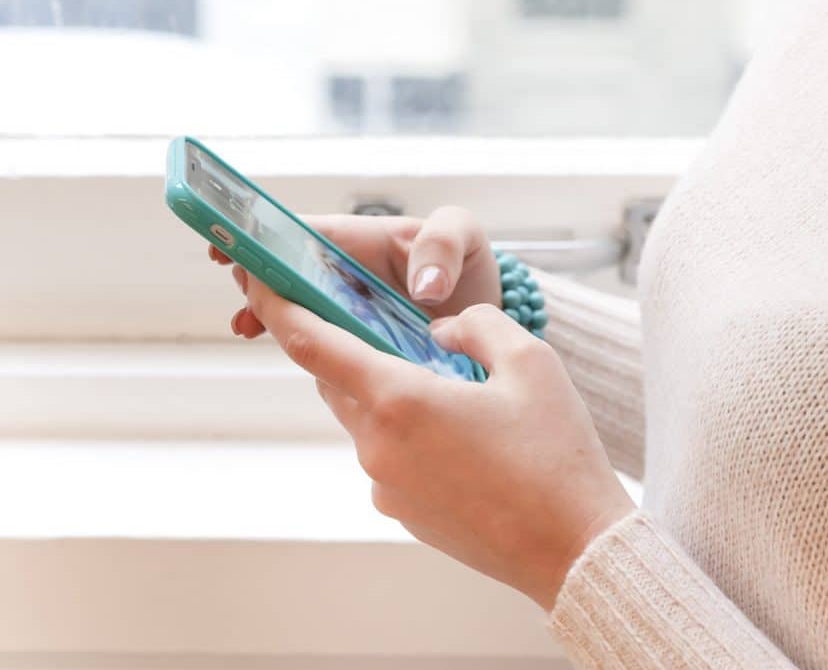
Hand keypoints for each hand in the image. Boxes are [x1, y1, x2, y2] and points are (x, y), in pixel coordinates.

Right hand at [209, 207, 500, 337]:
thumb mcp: (464, 238)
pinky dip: (301, 344)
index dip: (265, 236)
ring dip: (270, 313)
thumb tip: (424, 286)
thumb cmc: (470, 269)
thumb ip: (443, 244)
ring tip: (250, 325)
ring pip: (298, 307)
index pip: (304, 232)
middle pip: (289, 271)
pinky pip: (321, 341)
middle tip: (245, 296)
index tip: (235, 247)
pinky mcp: (356, 344)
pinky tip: (292, 353)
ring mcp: (347, 311)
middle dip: (258, 279)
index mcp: (364, 240)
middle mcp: (347, 274)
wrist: (489, 322)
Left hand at [230, 266, 635, 609]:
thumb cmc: (555, 455)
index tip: (256, 278)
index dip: (277, 305)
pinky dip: (405, 431)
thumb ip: (476, 325)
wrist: (571, 549)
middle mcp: (377, 446)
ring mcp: (385, 486)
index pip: (311, 344)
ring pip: (364, 418)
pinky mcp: (402, 513)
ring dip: (385, 391)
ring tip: (446, 385)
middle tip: (380, 322)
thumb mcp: (530, 361)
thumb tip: (441, 330)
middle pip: (336, 380)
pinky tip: (459, 436)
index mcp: (399, 401)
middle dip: (347, 347)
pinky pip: (386, 455)